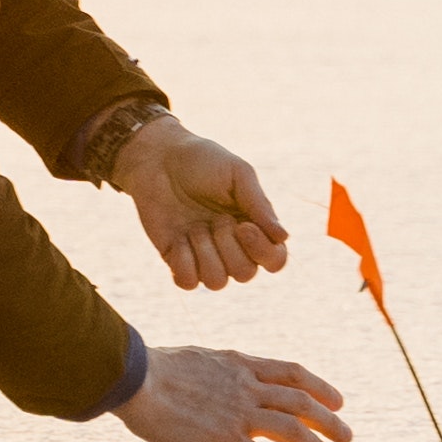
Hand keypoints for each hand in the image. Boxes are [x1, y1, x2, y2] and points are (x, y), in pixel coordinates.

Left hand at [110, 119, 294, 291]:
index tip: (243, 225)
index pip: (275, 260)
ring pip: (217, 282)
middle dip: (228, 245)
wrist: (158, 158)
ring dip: (205, 252)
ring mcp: (204, 256)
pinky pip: (188, 283)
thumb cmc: (202, 161)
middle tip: (215, 217)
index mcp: (254, 227)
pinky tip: (178, 238)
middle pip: (245, 274)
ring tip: (194, 227)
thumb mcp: (238, 174)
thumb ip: (260, 205)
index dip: (262, 251)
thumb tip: (283, 237)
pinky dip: (183, 262)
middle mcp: (232, 247)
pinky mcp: (176, 259)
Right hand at [115, 343, 352, 441]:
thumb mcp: (198, 360)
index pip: (292, 373)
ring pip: (293, 429)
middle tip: (347, 437)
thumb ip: (218, 373)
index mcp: (240, 364)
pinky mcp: (224, 440)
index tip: (337, 401)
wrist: (134, 379)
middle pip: (302, 401)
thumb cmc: (153, 370)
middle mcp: (246, 386)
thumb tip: (222, 380)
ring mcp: (238, 413)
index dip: (320, 387)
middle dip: (329, 420)